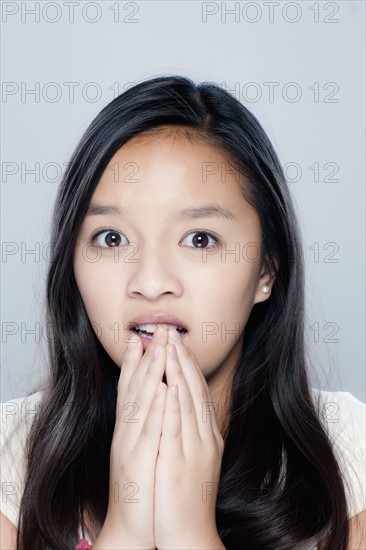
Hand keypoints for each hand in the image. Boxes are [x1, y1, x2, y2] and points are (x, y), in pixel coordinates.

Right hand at [96, 331, 166, 549]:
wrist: (134, 526)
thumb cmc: (143, 486)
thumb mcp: (145, 449)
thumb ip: (149, 424)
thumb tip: (159, 398)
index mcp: (130, 429)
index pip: (132, 388)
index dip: (137, 361)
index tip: (142, 336)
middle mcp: (127, 432)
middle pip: (136, 388)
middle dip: (147, 356)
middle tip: (156, 329)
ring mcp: (131, 446)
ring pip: (141, 402)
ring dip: (151, 372)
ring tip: (160, 347)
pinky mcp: (139, 463)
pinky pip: (149, 430)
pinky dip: (155, 408)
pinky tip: (162, 388)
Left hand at [154, 328, 224, 549]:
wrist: (191, 534)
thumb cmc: (188, 496)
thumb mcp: (195, 457)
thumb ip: (193, 431)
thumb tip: (184, 406)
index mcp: (206, 435)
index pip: (197, 392)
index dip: (187, 364)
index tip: (178, 342)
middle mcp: (204, 438)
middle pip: (194, 390)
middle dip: (183, 359)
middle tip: (173, 332)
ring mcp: (195, 450)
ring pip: (188, 404)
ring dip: (179, 373)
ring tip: (172, 347)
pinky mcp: (181, 464)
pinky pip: (178, 431)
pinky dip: (176, 407)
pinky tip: (171, 388)